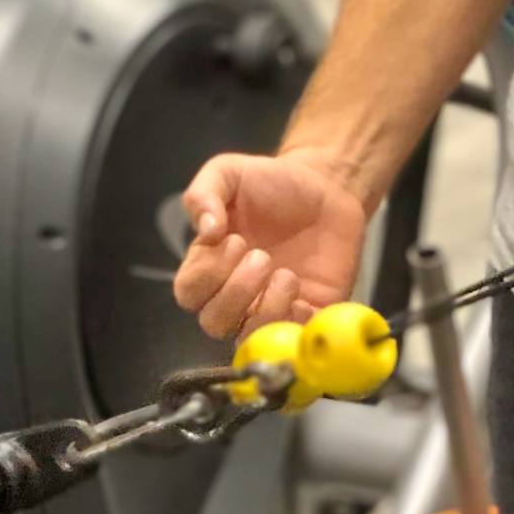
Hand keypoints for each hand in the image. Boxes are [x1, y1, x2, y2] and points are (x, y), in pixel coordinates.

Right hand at [172, 151, 368, 340]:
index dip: (206, 274)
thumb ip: (205, 193)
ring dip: (266, 311)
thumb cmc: (270, 182)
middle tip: (262, 256)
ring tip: (287, 276)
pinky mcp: (306, 315)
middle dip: (236, 293)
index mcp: (210, 263)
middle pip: (213, 323)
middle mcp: (235, 293)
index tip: (235, 240)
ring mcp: (270, 308)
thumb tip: (206, 230)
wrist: (325, 187)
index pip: (188, 292)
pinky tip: (304, 297)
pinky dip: (296, 325)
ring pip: (249, 339)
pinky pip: (293, 341)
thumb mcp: (228, 172)